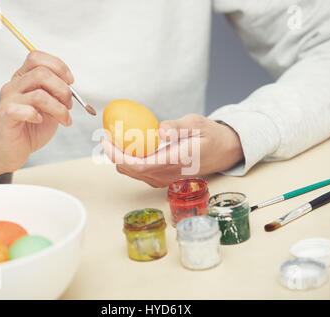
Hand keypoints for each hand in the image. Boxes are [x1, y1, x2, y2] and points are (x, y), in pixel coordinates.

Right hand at [0, 50, 73, 179]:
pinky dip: (38, 115)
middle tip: (68, 104)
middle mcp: (14, 85)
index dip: (58, 66)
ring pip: (39, 94)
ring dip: (58, 108)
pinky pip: (23, 110)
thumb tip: (70, 86)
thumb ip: (57, 93)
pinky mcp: (6, 116)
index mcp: (23, 78)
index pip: (37, 58)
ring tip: (63, 118)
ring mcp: (8, 100)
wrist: (11, 149)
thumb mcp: (50, 106)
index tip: (70, 82)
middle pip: (41, 73)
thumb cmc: (30, 126)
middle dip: (62, 89)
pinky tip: (40, 121)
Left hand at [101, 114, 243, 187]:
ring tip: (115, 139)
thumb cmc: (210, 136)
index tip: (106, 140)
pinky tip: (129, 148)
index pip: (138, 164)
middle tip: (107, 135)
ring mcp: (165, 179)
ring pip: (134, 173)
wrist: (223, 152)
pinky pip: (140, 173)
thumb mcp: (197, 124)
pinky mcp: (164, 178)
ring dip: (121, 158)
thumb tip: (159, 131)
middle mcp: (167, 175)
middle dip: (114, 155)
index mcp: (175, 161)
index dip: (117, 155)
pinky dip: (130, 161)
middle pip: (131, 171)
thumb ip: (178, 127)